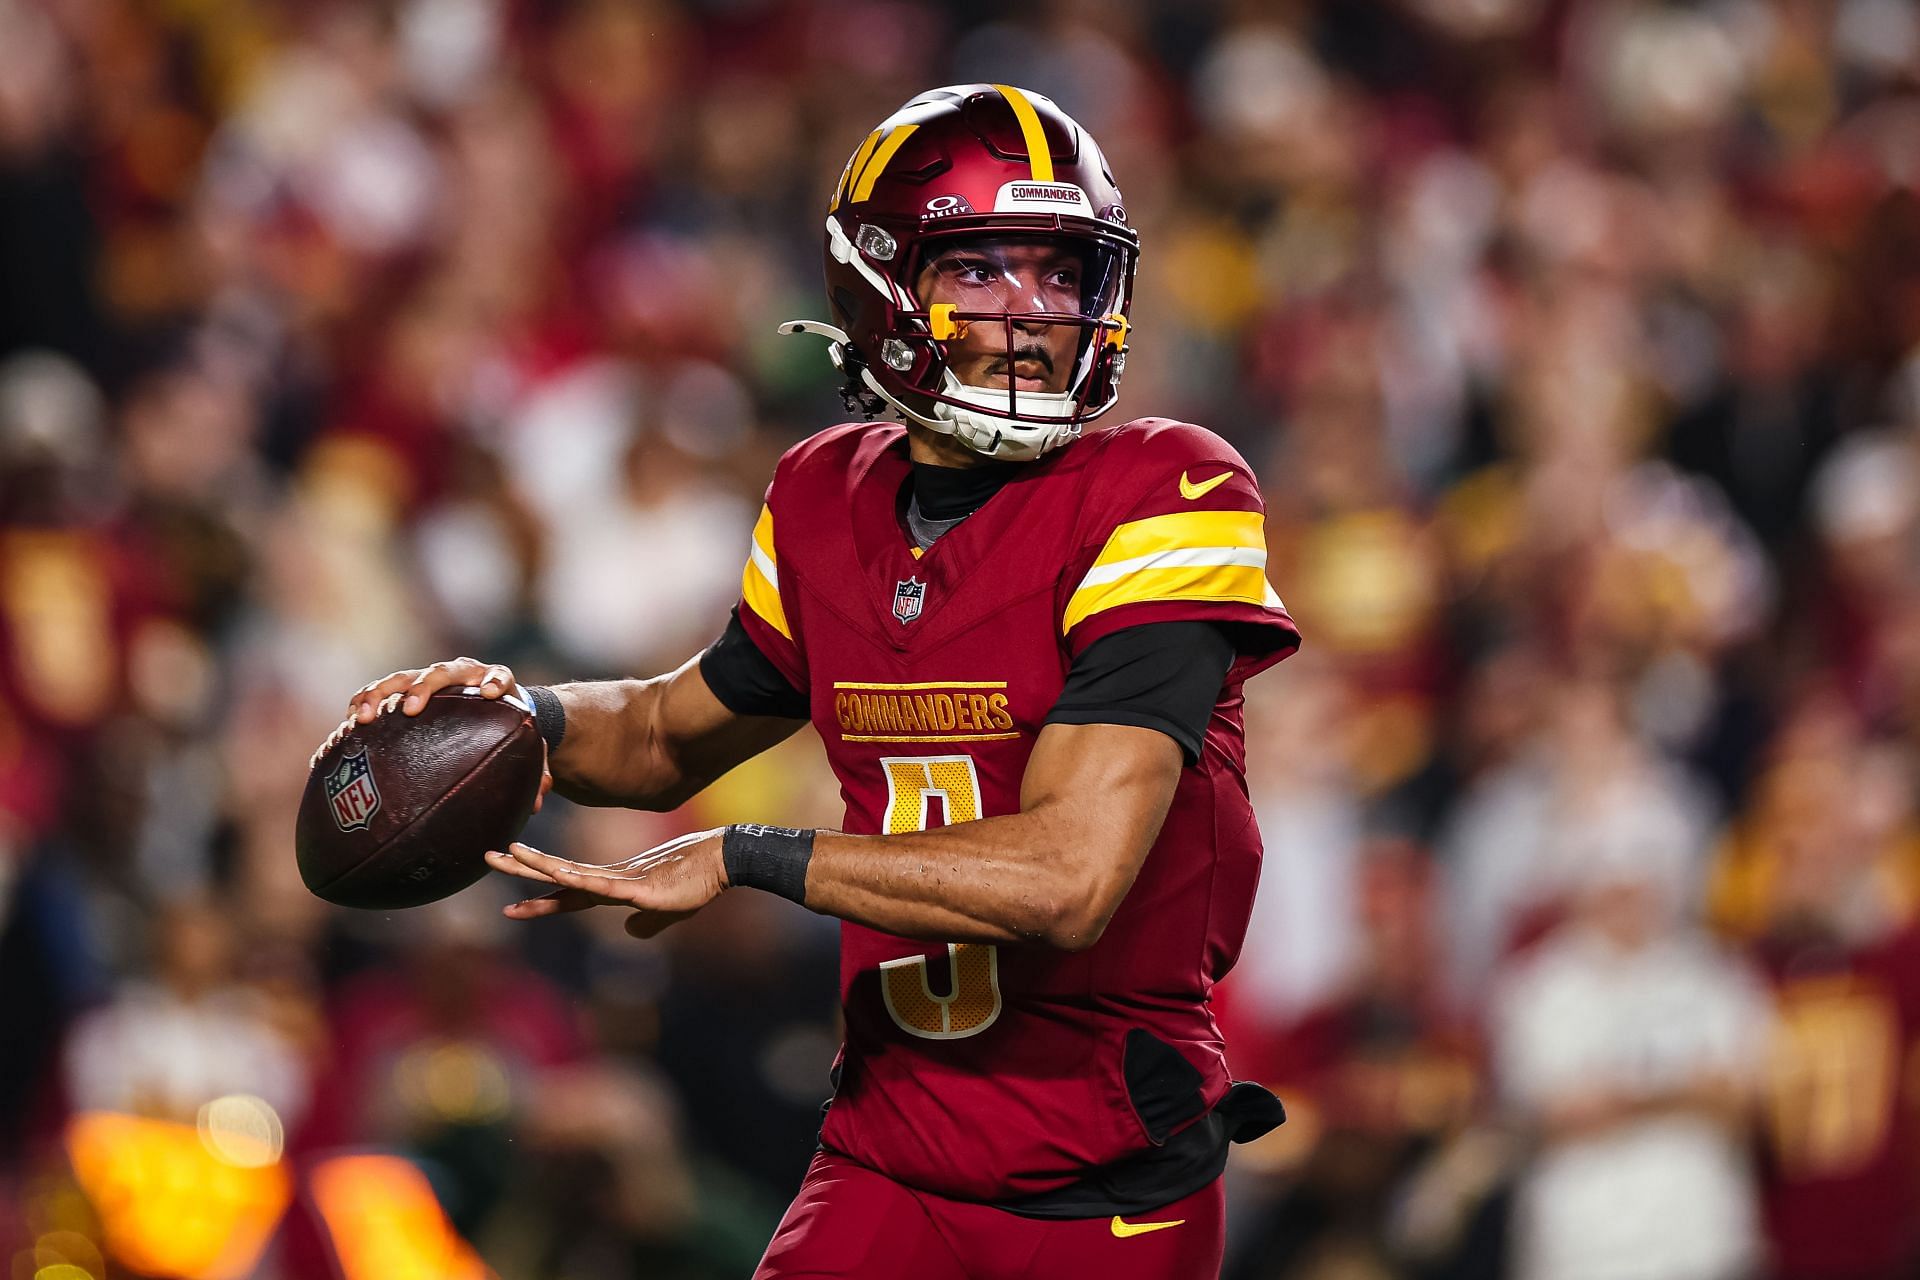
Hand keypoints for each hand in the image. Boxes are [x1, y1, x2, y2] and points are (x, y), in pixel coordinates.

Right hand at [333, 656, 553, 810]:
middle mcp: (461, 674)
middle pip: (441, 672)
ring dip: (379, 694)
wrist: (493, 707)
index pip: (497, 675)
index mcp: (496, 682)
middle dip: (424, 686)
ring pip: (401, 678)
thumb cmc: (510, 730)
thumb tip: (540, 800)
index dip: (493, 680)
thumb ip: (535, 768)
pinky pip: (380, 693)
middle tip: (411, 708)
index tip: (489, 692)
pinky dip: (363, 704)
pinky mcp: (406, 689)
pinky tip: (348, 726)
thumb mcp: (526, 747)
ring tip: (362, 717)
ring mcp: (430, 679)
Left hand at [483, 829, 727, 938]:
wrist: (722, 861)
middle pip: (558, 876)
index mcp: (614, 887)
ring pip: (571, 873)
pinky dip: (578, 881)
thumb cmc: (698, 883)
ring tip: (508, 853)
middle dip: (521, 869)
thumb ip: (647, 923)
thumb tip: (629, 932)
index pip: (567, 893)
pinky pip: (601, 884)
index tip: (508, 905)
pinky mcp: (637, 887)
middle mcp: (610, 879)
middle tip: (486, 857)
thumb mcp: (669, 912)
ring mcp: (621, 881)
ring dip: (538, 864)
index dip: (539, 900)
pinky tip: (557, 875)